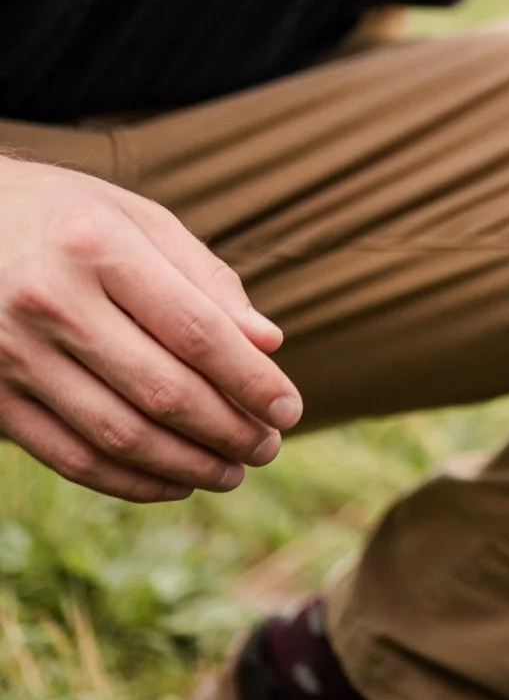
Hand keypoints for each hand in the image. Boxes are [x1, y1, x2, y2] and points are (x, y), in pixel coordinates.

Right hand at [0, 159, 302, 500]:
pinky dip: (127, 481)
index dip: (250, 379)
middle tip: (268, 447)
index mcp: (96, 246)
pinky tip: (172, 482)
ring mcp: (12, 355)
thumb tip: (267, 343)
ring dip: (185, 465)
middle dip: (227, 429)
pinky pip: (68, 457)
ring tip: (232, 472)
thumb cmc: (65, 217)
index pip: (194, 330)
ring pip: (116, 435)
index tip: (289, 409)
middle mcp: (49, 302)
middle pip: (160, 389)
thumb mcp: (135, 217)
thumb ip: (204, 277)